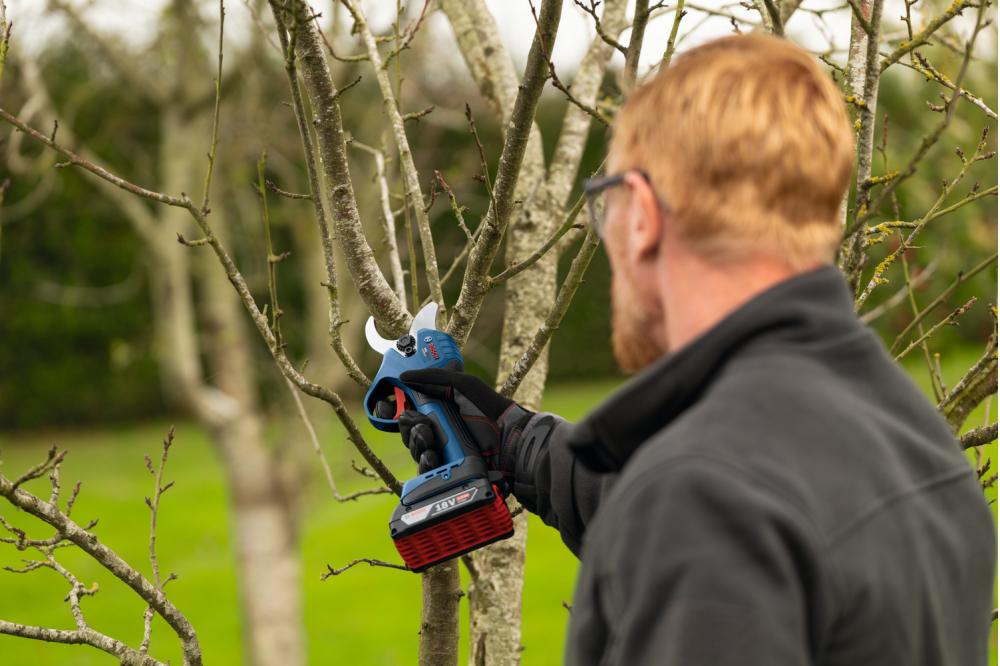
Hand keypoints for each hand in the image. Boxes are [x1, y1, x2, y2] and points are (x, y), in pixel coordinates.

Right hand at [378, 368, 533, 472]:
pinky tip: (433, 457)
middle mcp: (438, 428)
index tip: (387, 407)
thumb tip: (403, 376)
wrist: (509, 440)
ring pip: (414, 449)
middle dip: (409, 427)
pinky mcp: (446, 470)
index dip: (394, 409)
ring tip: (430, 440)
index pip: (408, 408)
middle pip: (408, 430)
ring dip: (417, 443)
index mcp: (439, 407)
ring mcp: (442, 450)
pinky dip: (425, 463)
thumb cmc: (488, 408)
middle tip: (421, 424)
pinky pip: (424, 469)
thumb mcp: (462, 384)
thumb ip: (433, 378)